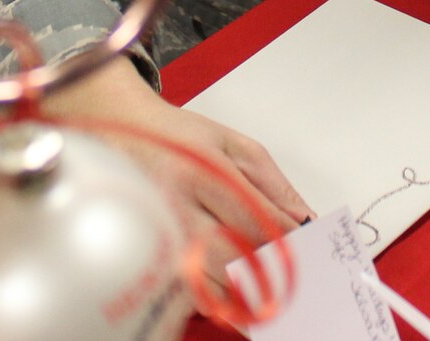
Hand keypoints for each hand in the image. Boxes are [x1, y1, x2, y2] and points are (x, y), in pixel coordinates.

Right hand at [43, 57, 312, 279]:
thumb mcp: (233, 144)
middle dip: (269, 272)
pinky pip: (184, 290)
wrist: (119, 129)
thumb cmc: (177, 136)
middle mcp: (177, 204)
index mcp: (203, 170)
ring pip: (208, 280)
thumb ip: (273, 184)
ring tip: (269, 295)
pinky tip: (233, 297)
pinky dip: (214, 299)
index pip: (256, 218)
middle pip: (232, 254)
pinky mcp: (147, 253)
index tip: (310, 254)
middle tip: (293, 280)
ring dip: (244, 293)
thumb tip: (304, 221)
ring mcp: (158, 233)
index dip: (288, 241)